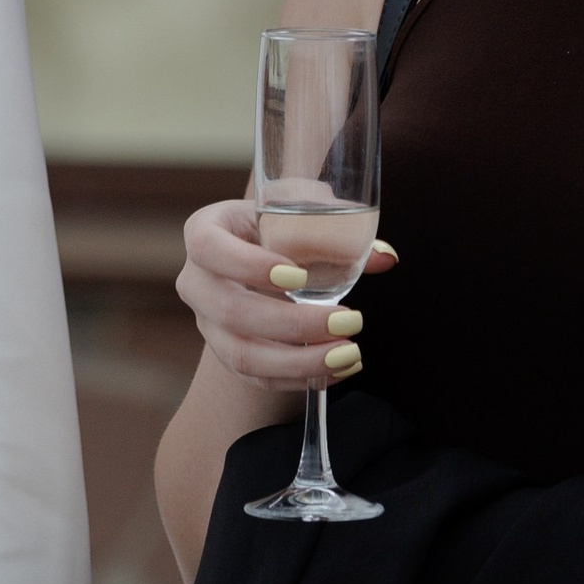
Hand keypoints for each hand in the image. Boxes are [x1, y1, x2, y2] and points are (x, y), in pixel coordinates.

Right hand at [175, 197, 395, 389]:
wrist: (258, 248)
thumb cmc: (280, 220)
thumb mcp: (301, 206)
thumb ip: (340, 226)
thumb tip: (386, 257)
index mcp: (205, 231)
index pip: (210, 248)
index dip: (248, 265)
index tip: (298, 276)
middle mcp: (197, 281)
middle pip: (231, 311)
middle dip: (294, 323)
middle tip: (349, 320)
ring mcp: (207, 323)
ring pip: (242, 355)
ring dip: (299, 361)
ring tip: (348, 354)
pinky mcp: (227, 353)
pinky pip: (257, 377)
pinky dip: (299, 378)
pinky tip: (339, 370)